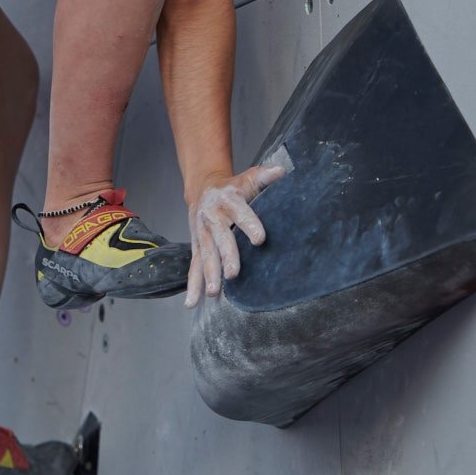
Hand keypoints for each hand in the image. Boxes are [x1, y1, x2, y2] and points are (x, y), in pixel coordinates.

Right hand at [184, 152, 292, 307]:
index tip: (260, 239)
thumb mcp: (248, 178)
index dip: (249, 224)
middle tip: (233, 274)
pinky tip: (192, 303)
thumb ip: (264, 176)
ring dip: (208, 275)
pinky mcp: (196, 247)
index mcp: (227, 201)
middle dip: (226, 256)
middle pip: (220, 239)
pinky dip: (193, 286)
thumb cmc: (232, 187)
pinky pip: (193, 267)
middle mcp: (212, 218)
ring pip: (205, 256)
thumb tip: (282, 170)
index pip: (240, 213)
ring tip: (214, 293)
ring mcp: (202, 234)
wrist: (202, 188)